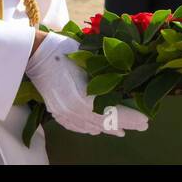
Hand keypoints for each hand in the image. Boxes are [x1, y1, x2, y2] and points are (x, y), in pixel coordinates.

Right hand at [24, 33, 148, 136]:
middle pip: (104, 122)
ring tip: (122, 132)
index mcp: (84, 97)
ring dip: (107, 129)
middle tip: (142, 126)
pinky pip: (75, 125)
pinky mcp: (56, 110)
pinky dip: (88, 128)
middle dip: (125, 125)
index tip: (147, 119)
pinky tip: (95, 130)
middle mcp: (74, 110)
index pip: (114, 112)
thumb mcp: (89, 58)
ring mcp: (63, 112)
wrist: (35, 54)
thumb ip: (107, 73)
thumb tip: (129, 79)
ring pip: (90, 126)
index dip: (131, 117)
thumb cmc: (64, 50)